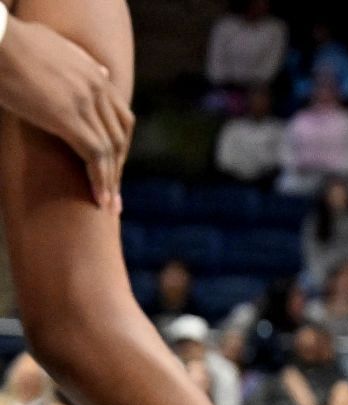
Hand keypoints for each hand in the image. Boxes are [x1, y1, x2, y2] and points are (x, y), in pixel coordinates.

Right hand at [0, 18, 131, 210]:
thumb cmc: (12, 41)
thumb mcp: (54, 45)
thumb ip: (81, 61)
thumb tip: (104, 72)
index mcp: (96, 74)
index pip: (120, 118)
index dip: (119, 146)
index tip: (115, 167)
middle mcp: (97, 87)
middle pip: (119, 137)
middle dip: (118, 167)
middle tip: (114, 193)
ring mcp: (85, 102)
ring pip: (110, 150)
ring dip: (111, 181)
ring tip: (108, 205)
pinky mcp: (68, 117)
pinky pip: (95, 155)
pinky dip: (100, 179)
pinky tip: (99, 199)